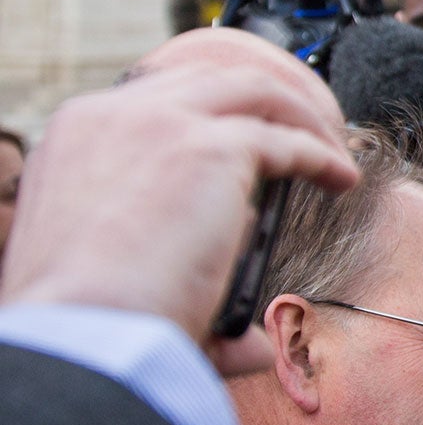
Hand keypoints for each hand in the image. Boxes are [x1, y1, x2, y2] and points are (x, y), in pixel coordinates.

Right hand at [1, 37, 354, 353]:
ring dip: (302, 119)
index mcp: (77, 133)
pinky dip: (322, 156)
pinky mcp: (212, 149)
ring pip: (256, 93)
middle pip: (213, 80)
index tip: (250, 135)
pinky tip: (342, 181)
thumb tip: (253, 344)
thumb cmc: (90, 326)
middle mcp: (116, 114)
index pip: (160, 96)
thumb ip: (174, 280)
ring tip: (333, 156)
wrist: (84, 336)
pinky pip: (287, 141)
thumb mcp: (110, 273)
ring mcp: (165, 124)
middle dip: (267, 101)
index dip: (214, 109)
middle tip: (305, 133)